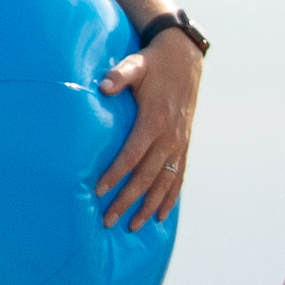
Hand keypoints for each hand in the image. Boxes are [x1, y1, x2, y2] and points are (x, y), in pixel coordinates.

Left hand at [91, 23, 203, 224]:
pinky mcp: (184, 145)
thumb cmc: (154, 62)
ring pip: (164, 182)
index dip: (115, 174)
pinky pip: (179, 177)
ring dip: (149, 206)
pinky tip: (160, 216)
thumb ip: (120, 75)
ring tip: (133, 226)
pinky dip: (170, 198)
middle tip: (109, 220)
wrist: (186, 58)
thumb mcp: (136, 64)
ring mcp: (179, 143)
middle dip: (127, 200)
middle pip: (146, 176)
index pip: (132, 154)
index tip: (99, 191)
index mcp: (154, 120)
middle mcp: (169, 137)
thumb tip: (102, 86)